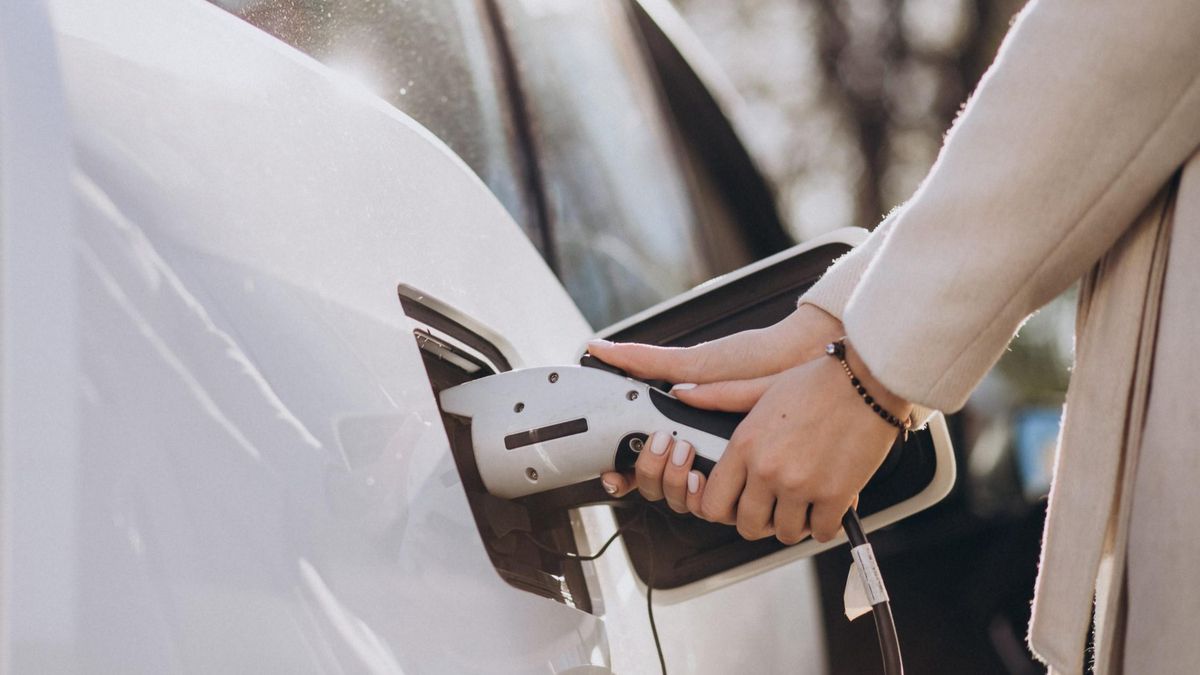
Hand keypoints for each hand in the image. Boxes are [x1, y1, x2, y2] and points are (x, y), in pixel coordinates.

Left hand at [592, 308, 910, 542]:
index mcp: (745, 445)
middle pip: (747, 525)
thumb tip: (681, 394)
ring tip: (802, 504)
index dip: (724, 510)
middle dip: (759, 521)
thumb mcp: (761, 386)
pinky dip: (823, 525)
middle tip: (774, 507)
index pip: (714, 503)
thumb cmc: (818, 382)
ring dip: (793, 523)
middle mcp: (767, 470)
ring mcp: (800, 485)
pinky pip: (820, 532)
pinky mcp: (835, 496)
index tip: (737, 505)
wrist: (868, 381)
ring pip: (784, 533)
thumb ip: (719, 396)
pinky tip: (826, 506)